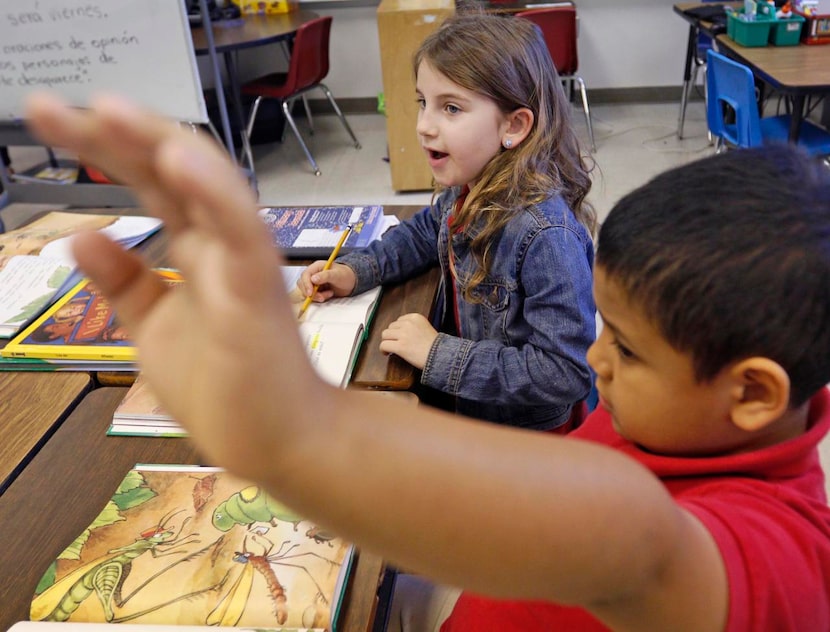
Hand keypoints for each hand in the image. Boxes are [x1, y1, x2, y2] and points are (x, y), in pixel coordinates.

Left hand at [24, 92, 324, 482]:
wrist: (279, 446)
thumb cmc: (227, 389)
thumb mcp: (154, 327)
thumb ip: (125, 282)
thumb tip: (83, 236)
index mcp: (196, 247)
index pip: (149, 182)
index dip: (101, 147)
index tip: (47, 118)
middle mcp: (219, 242)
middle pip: (170, 169)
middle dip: (112, 133)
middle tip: (45, 109)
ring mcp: (242, 261)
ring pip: (209, 183)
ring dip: (160, 143)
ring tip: (104, 109)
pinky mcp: (261, 291)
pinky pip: (242, 232)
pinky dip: (214, 193)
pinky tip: (174, 160)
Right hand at [298, 261, 355, 301]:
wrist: (351, 283)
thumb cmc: (345, 275)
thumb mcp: (337, 275)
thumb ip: (325, 276)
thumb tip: (313, 279)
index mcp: (317, 266)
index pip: (305, 275)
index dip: (306, 284)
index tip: (310, 293)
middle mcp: (313, 274)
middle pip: (302, 284)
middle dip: (311, 293)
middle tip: (321, 298)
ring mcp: (314, 282)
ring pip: (306, 291)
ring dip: (316, 296)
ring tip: (329, 294)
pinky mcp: (316, 290)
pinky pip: (312, 296)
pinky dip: (319, 298)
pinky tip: (329, 294)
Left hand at [379, 313, 437, 368]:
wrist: (441, 356)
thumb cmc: (436, 346)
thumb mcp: (426, 328)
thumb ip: (414, 326)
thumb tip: (400, 332)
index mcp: (416, 317)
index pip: (399, 320)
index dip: (398, 330)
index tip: (400, 336)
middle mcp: (408, 324)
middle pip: (390, 327)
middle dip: (392, 335)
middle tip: (395, 343)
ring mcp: (403, 335)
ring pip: (385, 335)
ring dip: (387, 341)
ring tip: (390, 348)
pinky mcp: (400, 346)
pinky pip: (384, 345)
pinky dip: (383, 350)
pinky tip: (387, 353)